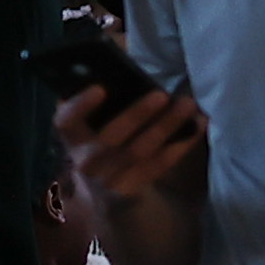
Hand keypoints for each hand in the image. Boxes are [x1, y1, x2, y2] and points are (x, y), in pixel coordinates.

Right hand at [55, 78, 206, 204]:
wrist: (103, 191)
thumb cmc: (103, 139)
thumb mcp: (94, 124)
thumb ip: (105, 103)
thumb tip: (130, 72)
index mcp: (71, 135)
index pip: (66, 120)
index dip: (81, 105)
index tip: (101, 88)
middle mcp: (84, 159)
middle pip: (110, 137)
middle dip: (137, 114)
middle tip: (161, 94)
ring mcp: (106, 180)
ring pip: (139, 151)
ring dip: (166, 126)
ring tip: (187, 105)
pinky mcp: (129, 192)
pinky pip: (157, 166)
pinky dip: (180, 145)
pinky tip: (198, 125)